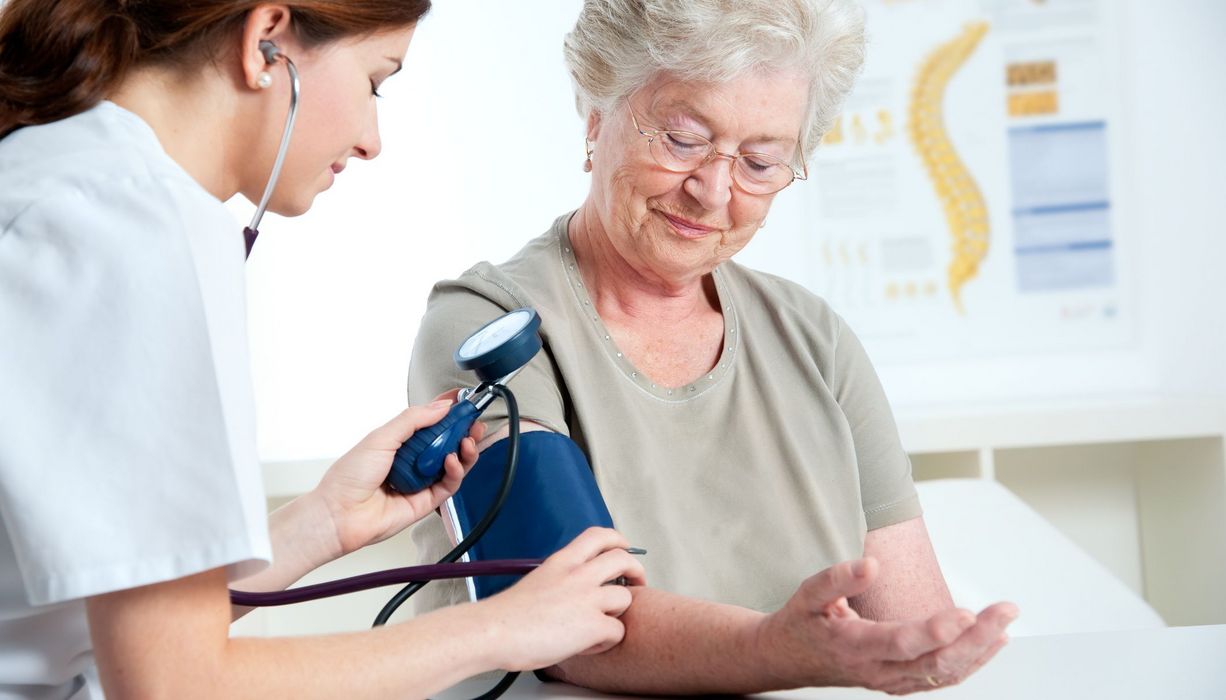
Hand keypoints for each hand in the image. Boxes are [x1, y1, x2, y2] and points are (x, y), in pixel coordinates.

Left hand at [313, 392, 484, 555]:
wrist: (340, 514)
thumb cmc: (349, 477)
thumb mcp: (381, 437)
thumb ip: (412, 420)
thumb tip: (440, 406)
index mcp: (399, 441)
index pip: (430, 421)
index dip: (447, 410)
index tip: (462, 400)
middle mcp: (412, 460)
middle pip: (447, 442)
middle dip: (463, 430)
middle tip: (474, 421)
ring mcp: (421, 480)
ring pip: (453, 463)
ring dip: (465, 450)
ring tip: (468, 440)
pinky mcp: (427, 501)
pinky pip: (449, 484)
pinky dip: (455, 471)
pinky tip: (453, 460)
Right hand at [478, 527, 646, 671]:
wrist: (494, 632)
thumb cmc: (507, 616)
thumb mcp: (536, 581)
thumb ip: (560, 581)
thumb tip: (572, 594)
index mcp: (561, 562)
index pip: (598, 536)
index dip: (618, 540)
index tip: (623, 549)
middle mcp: (577, 575)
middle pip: (623, 559)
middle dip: (636, 570)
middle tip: (636, 582)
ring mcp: (587, 599)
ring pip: (626, 598)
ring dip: (618, 613)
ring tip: (601, 624)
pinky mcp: (592, 624)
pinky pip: (617, 632)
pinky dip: (606, 641)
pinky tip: (589, 645)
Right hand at [755, 557, 1017, 693]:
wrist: (787, 659)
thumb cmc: (801, 623)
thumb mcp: (807, 595)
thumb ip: (837, 579)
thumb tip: (871, 566)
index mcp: (853, 646)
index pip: (901, 643)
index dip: (935, 631)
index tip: (966, 614)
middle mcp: (877, 670)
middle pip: (935, 661)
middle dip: (977, 637)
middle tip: (1005, 610)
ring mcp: (891, 681)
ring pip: (945, 673)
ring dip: (981, 650)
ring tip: (1006, 622)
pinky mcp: (900, 683)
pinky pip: (941, 677)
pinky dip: (972, 662)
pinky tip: (993, 643)